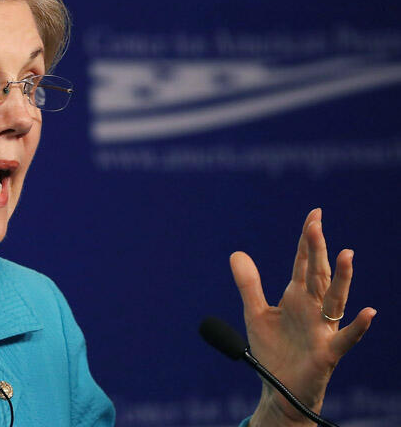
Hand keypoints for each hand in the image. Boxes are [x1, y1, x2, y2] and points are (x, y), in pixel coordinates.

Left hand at [230, 208, 375, 425]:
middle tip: (316, 223)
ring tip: (346, 253)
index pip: (304, 263)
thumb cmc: (273, 350)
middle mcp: (313, 308)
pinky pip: (345, 339)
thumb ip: (249, 284)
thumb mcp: (255, 313)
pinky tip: (367, 312)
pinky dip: (357, 326)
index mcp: (297, 296)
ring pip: (335, 299)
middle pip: (318, 274)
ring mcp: (322, 329)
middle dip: (317, 249)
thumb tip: (237, 252)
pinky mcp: (327, 353)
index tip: (314, 214)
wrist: (278, 388)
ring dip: (342, 278)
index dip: (307, 240)